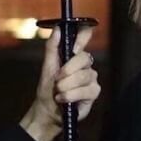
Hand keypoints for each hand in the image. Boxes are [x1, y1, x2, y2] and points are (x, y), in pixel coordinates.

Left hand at [20, 26, 100, 140]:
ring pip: (84, 76)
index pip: (85, 37)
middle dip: (67, 70)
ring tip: (58, 92)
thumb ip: (52, 47)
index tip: (75, 45)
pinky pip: (86, 90)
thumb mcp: (47, 66)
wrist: (47, 111)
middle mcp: (85, 65)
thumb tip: (58, 28)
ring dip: (67, 86)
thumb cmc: (47, 89)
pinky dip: (71, 95)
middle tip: (57, 80)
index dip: (83, 36)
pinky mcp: (94, 92)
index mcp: (74, 55)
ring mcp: (91, 78)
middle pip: (84, 58)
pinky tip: (63, 99)